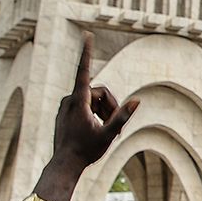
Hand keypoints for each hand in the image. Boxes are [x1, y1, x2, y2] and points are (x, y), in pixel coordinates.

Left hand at [53, 32, 138, 171]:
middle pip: (99, 92)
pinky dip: (96, 114)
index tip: (87, 34)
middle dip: (111, 106)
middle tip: (118, 128)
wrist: (64, 165)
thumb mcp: (108, 134)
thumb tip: (137, 101)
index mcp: (78, 101)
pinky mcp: (66, 112)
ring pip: (93, 100)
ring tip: (109, 131)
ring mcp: (66, 106)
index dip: (87, 52)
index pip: (84, 70)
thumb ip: (122, 117)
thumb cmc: (85, 151)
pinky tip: (97, 130)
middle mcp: (70, 99)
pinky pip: (86, 106)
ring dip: (105, 112)